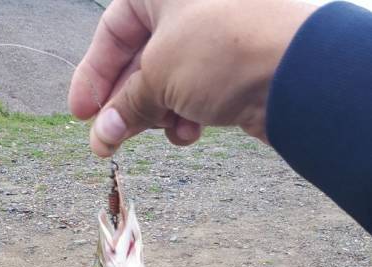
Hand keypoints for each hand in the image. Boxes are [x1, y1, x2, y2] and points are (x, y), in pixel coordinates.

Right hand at [69, 0, 313, 156]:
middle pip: (140, 59)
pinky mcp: (233, 68)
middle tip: (105, 141)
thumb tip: (101, 135)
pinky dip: (187, 115)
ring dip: (156, 113)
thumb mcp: (158, 74)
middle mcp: (188, 5)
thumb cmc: (223, 48)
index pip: (113, 30)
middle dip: (124, 104)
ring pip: (168, 81)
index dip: (93, 74)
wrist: (296, 70)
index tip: (82, 113)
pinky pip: (195, 93)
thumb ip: (125, 105)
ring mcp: (214, 37)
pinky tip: (190, 130)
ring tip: (156, 132)